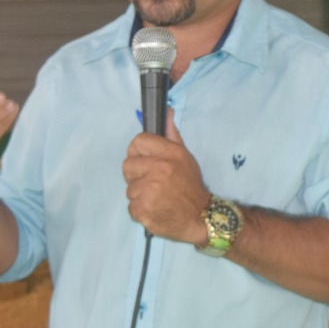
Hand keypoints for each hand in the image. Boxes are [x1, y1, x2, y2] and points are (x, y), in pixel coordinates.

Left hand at [122, 113, 210, 244]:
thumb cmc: (190, 185)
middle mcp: (158, 170)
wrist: (200, 217)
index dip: (139, 153)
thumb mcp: (184, 156)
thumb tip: (166, 111)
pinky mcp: (144, 210)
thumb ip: (171, 135)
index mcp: (169, 154)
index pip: (137, 142)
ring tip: (157, 198)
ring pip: (129, 189)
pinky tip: (155, 210)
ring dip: (140, 195)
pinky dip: (141, 211)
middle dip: (137, 176)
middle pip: (127, 166)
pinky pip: (131, 207)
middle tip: (153, 183)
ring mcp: (150, 191)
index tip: (146, 163)